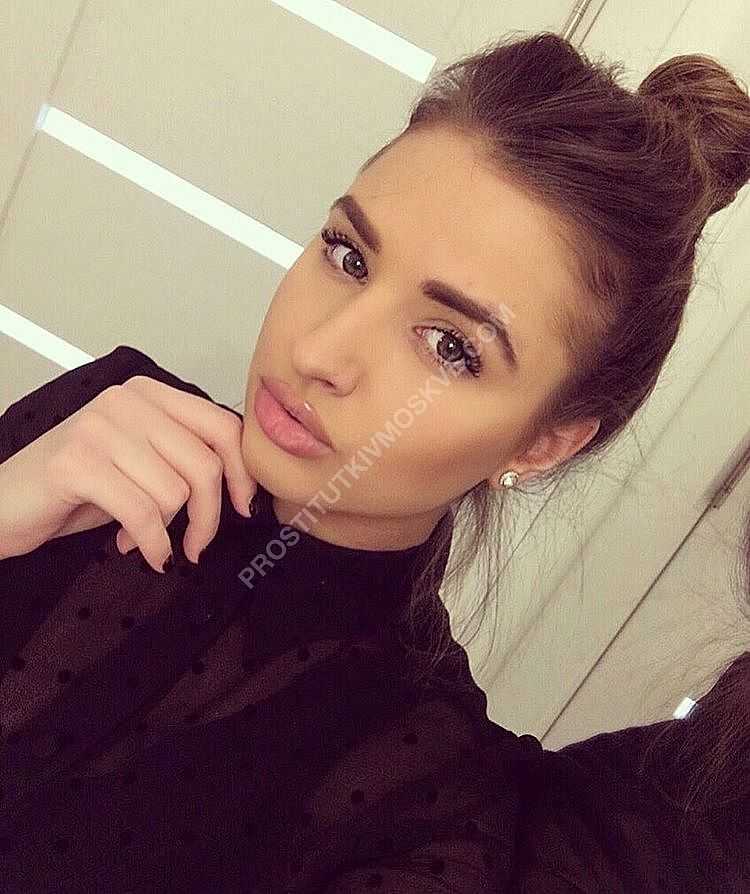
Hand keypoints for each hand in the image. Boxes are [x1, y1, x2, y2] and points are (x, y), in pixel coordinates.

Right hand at [0, 375, 256, 571]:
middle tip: (195, 544)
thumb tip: (241, 487)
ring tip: (140, 536)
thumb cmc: (78, 487)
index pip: (224, 426)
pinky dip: (148, 543)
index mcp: (150, 395)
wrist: (4, 503)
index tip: (243, 507)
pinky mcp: (76, 463)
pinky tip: (132, 549)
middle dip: (207, 517)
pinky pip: (142, 513)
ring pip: (174, 492)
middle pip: (203, 465)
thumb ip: (185, 459)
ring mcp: (99, 428)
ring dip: (164, 531)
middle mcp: (126, 401)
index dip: (242, 473)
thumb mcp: (143, 463)